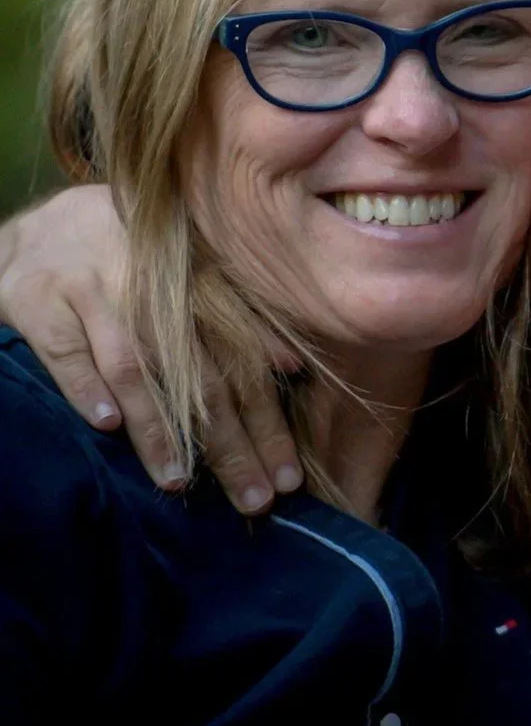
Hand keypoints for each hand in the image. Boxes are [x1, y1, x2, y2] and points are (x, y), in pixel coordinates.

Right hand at [0, 187, 302, 510]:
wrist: (43, 226)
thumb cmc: (131, 261)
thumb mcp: (190, 278)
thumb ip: (240, 321)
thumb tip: (294, 365)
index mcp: (199, 287)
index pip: (243, 366)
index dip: (267, 422)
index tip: (287, 475)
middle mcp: (154, 290)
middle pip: (200, 376)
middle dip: (229, 443)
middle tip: (253, 498)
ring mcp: (96, 292)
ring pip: (134, 368)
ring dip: (158, 428)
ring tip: (179, 480)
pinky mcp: (42, 301)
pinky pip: (68, 350)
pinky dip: (86, 387)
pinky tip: (106, 426)